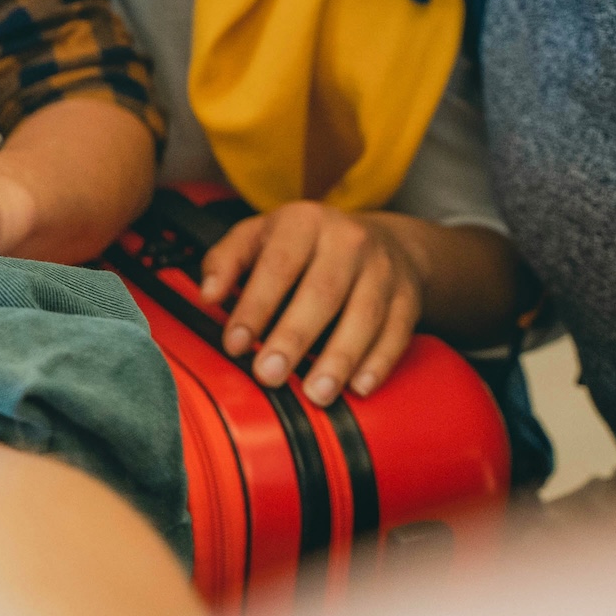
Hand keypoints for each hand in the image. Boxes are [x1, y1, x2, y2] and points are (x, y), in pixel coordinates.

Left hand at [195, 203, 425, 404]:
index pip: (278, 265)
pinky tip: (359, 387)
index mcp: (305, 222)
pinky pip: (397, 332)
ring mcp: (383, 269)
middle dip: (293, 337)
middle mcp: (348, 241)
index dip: (255, 306)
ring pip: (363, 316)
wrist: (380, 240)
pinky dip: (379, 362)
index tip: (235, 343)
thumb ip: (226, 261)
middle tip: (269, 374)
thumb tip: (208, 293)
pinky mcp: (407, 297)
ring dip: (339, 358)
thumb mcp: (259, 236)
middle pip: (322, 292)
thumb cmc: (305, 246)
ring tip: (315, 393)